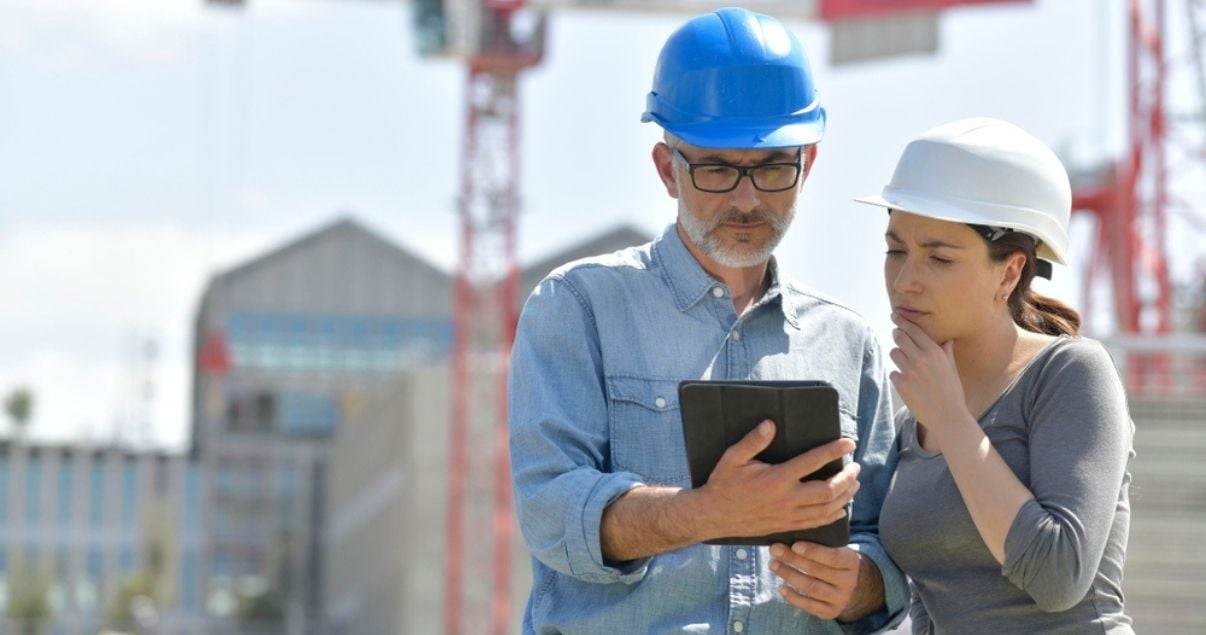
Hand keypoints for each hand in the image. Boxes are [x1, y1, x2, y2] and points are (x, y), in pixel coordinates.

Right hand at [697, 420, 859, 540]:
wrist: (714, 516)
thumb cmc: (723, 484)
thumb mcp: (732, 458)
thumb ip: (753, 441)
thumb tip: (770, 424)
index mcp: (776, 479)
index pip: (813, 462)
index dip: (833, 451)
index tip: (849, 442)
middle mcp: (787, 499)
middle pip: (828, 491)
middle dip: (847, 478)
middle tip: (855, 467)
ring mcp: (788, 515)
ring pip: (827, 509)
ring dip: (845, 496)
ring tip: (854, 484)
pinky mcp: (787, 526)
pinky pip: (817, 523)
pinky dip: (833, 516)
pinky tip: (841, 508)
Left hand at [769, 541, 863, 620]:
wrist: (848, 585)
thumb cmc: (833, 560)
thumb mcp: (834, 549)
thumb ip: (818, 542)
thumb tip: (788, 534)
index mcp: (851, 562)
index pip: (833, 557)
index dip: (813, 551)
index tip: (794, 545)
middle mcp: (849, 582)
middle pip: (817, 571)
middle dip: (793, 559)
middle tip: (775, 550)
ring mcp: (840, 599)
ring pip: (811, 588)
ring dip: (789, 575)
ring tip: (773, 565)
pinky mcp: (830, 612)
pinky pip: (809, 606)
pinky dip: (793, 597)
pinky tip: (780, 587)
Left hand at [888, 313, 970, 436]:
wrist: (948, 417)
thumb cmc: (952, 392)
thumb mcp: (952, 369)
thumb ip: (946, 352)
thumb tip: (947, 339)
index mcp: (935, 352)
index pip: (914, 330)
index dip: (902, 321)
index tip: (895, 315)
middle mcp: (921, 359)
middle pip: (899, 337)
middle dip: (897, 335)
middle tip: (897, 335)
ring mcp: (909, 371)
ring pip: (893, 353)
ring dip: (898, 356)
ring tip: (908, 365)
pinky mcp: (901, 384)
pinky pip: (893, 372)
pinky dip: (898, 376)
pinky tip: (909, 384)